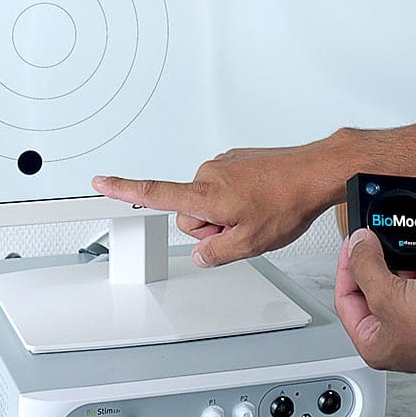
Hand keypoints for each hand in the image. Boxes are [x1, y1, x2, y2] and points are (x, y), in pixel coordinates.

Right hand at [93, 141, 336, 266]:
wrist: (316, 171)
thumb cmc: (288, 200)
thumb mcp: (250, 242)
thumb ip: (216, 253)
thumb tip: (201, 255)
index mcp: (205, 193)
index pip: (155, 192)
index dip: (123, 189)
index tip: (99, 182)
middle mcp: (208, 173)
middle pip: (190, 214)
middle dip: (212, 227)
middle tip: (244, 226)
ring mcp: (223, 165)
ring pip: (209, 203)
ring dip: (228, 214)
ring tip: (258, 212)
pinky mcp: (236, 161)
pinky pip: (225, 189)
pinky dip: (239, 199)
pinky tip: (262, 201)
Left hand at [334, 221, 415, 377]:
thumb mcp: (390, 296)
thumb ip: (367, 266)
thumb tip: (357, 244)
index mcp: (376, 343)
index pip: (348, 301)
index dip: (347, 268)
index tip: (353, 242)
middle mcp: (401, 336)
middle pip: (380, 290)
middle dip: (381, 259)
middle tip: (379, 234)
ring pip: (414, 283)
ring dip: (414, 256)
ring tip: (410, 234)